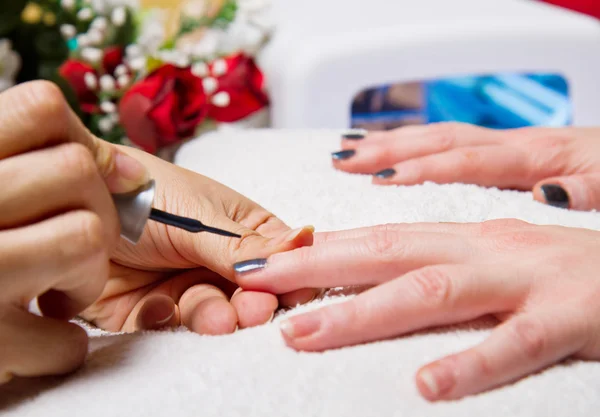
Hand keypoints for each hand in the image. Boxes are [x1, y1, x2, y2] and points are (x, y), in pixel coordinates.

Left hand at [0, 81, 314, 382]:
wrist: (72, 198)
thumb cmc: (141, 189)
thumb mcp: (197, 216)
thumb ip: (245, 243)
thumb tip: (306, 242)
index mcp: (238, 230)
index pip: (275, 259)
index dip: (285, 276)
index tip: (291, 290)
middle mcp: (214, 261)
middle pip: (246, 293)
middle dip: (250, 304)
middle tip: (253, 309)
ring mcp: (182, 285)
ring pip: (210, 314)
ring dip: (215, 317)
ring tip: (217, 317)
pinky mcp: (147, 310)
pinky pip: (168, 327)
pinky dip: (168, 321)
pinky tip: (159, 305)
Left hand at [234, 220, 599, 400]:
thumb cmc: (562, 271)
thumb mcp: (492, 260)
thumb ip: (439, 267)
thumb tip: (379, 280)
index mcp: (465, 237)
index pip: (379, 237)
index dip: (319, 249)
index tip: (266, 261)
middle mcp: (484, 249)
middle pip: (388, 252)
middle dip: (317, 268)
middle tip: (257, 285)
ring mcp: (525, 280)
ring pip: (433, 291)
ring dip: (364, 313)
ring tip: (304, 334)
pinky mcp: (571, 317)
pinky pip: (517, 344)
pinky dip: (471, 362)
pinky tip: (426, 385)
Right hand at [332, 123, 599, 210]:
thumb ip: (585, 191)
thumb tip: (549, 194)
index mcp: (538, 156)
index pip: (470, 160)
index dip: (425, 169)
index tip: (383, 181)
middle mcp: (514, 145)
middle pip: (440, 140)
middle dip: (389, 149)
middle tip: (345, 160)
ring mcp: (506, 146)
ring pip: (437, 137)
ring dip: (390, 143)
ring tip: (348, 151)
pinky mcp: (504, 153)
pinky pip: (450, 144)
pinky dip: (413, 146)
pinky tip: (389, 152)